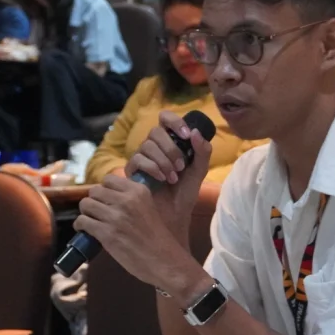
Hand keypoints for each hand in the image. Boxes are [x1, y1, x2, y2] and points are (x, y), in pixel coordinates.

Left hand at [73, 175, 207, 296]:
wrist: (164, 261)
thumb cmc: (157, 238)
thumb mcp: (149, 208)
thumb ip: (132, 200)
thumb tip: (108, 197)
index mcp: (139, 191)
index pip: (110, 179)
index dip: (105, 190)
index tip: (107, 201)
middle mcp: (127, 200)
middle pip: (95, 190)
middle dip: (94, 201)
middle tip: (97, 213)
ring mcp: (116, 216)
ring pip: (86, 204)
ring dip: (86, 213)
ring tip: (90, 221)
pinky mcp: (106, 233)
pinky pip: (82, 221)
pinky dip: (81, 226)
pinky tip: (85, 231)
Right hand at [126, 111, 212, 233]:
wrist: (174, 216)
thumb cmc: (185, 193)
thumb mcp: (199, 171)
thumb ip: (202, 152)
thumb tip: (195, 132)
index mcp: (170, 142)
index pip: (165, 118)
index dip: (174, 121)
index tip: (186, 134)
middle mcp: (153, 147)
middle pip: (155, 131)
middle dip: (171, 148)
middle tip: (181, 166)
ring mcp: (141, 158)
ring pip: (147, 145)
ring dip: (163, 161)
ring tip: (173, 178)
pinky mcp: (132, 171)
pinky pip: (137, 159)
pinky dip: (152, 167)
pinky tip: (162, 179)